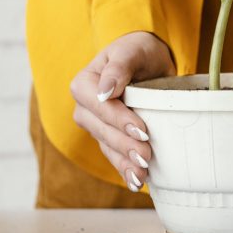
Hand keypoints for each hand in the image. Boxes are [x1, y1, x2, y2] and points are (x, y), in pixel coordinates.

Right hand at [69, 31, 174, 190]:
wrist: (148, 61)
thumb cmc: (138, 51)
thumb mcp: (131, 51)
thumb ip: (119, 67)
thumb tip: (104, 91)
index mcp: (84, 85)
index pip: (98, 106)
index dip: (118, 120)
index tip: (141, 130)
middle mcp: (85, 108)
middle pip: (102, 130)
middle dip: (124, 146)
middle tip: (146, 156)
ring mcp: (96, 126)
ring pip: (107, 147)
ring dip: (124, 163)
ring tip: (142, 175)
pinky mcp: (110, 139)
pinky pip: (114, 157)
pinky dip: (125, 170)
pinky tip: (136, 182)